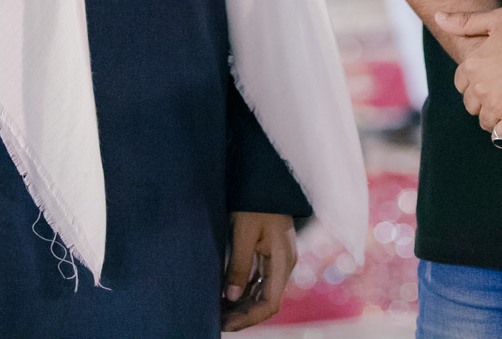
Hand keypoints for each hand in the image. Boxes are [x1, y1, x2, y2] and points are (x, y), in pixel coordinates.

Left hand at [221, 211, 295, 329]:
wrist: (265, 178)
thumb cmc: (254, 201)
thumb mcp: (243, 232)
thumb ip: (238, 265)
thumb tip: (230, 297)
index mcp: (283, 261)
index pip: (270, 304)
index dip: (248, 318)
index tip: (225, 325)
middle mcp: (285, 264)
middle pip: (266, 301)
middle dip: (242, 315)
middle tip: (216, 321)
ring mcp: (279, 260)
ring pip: (262, 293)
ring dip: (242, 305)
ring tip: (217, 312)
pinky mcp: (271, 254)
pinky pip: (259, 281)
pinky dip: (243, 291)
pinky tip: (225, 295)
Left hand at [438, 7, 501, 139]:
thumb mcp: (497, 19)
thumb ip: (464, 21)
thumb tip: (437, 17)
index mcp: (473, 65)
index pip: (461, 85)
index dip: (474, 84)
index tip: (491, 81)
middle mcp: (481, 87)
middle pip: (471, 105)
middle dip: (483, 102)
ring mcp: (498, 106)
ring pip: (485, 122)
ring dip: (495, 117)